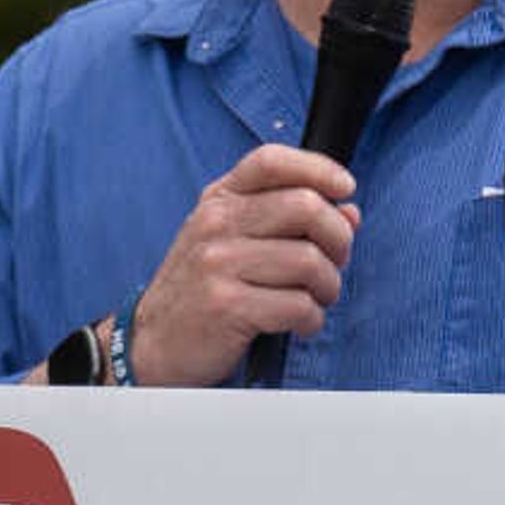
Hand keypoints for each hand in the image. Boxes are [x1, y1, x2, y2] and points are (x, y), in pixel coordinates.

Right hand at [127, 144, 358, 387]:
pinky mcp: (227, 305)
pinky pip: (298, 305)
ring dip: (328, 287)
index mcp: (218, 201)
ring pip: (309, 261)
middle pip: (305, 207)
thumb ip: (287, 221)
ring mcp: (218, 263)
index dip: (319, 169)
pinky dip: (311, 319)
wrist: (154, 343)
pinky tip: (299, 323)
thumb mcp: (232, 242)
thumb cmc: (202, 290)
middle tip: (336, 262)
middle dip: (338, 239)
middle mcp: (216, 224)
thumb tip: (349, 212)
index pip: (272, 161)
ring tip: (317, 299)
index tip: (345, 189)